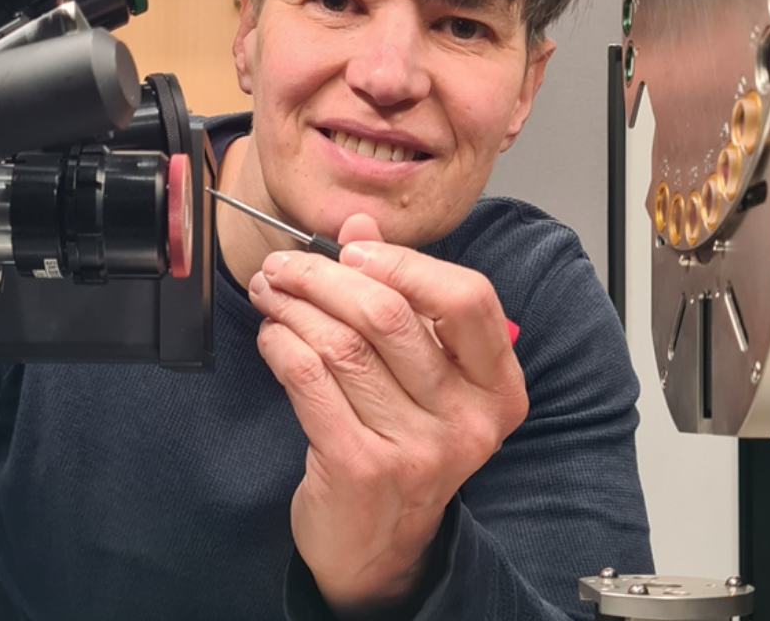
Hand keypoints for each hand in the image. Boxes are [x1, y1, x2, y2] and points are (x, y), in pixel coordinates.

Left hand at [248, 213, 527, 617]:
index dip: (407, 263)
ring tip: (271, 293)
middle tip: (287, 265)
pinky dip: (282, 346)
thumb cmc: (401, 444)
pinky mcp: (361, 467)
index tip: (354, 249)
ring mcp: (417, 449)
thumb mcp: (421, 376)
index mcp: (498, 388)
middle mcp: (468, 420)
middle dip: (325, 276)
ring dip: (294, 307)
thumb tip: (359, 225)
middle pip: (391, 316)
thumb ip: (400, 295)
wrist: (377, 545)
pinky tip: (271, 336)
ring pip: (343, 345)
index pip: (468, 300)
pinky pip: (310, 381)